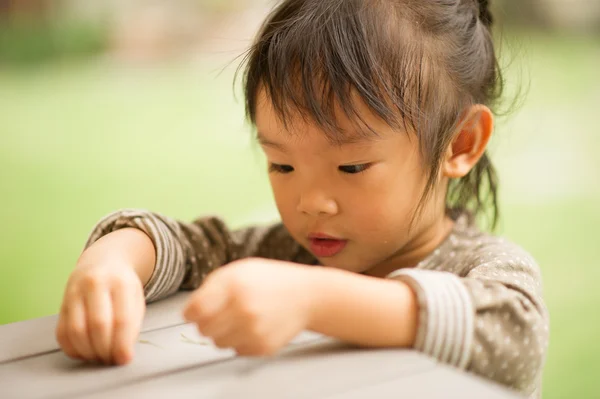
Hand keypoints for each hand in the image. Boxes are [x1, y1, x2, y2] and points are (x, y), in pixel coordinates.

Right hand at [55, 256, 145, 364]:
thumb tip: (123, 354)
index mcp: (120, 282)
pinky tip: (85, 352)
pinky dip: (73, 349)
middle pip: (97, 325)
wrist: (101, 262)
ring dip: (88, 352)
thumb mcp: (135, 297)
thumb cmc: (122, 286)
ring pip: (76, 330)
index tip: (124, 360)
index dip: (122, 344)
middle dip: (105, 349)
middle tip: (111, 360)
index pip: (121, 319)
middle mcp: (95, 283)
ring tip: (99, 357)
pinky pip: (62, 333)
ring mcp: (74, 292)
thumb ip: (132, 324)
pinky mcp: (61, 303)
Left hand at [183, 258, 314, 355]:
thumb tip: (190, 313)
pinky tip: (254, 326)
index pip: (194, 312)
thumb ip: (211, 288)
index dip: (192, 312)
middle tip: (220, 313)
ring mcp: (254, 330)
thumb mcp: (238, 270)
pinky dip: (241, 341)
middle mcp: (243, 309)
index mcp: (233, 285)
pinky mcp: (263, 347)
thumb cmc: (268, 280)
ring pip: (218, 343)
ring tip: (240, 318)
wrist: (306, 295)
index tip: (196, 311)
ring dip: (223, 333)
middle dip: (207, 322)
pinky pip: (236, 351)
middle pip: (203, 330)